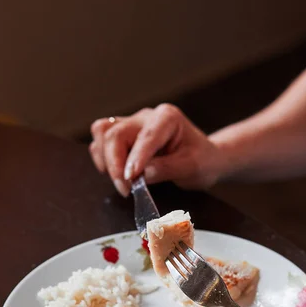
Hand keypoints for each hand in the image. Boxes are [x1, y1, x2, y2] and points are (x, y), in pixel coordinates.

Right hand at [89, 104, 222, 195]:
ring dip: (105, 159)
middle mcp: (146, 117)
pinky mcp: (123, 135)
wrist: (204, 158)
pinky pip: (101, 140)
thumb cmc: (202, 160)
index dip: (134, 158)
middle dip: (115, 164)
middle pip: (115, 133)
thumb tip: (141, 174)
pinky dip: (102, 158)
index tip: (130, 179)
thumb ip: (167, 169)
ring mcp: (132, 124)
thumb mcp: (192, 168)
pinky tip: (116, 173)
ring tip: (121, 181)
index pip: (145, 137)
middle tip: (126, 189)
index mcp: (167, 118)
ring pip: (102, 133)